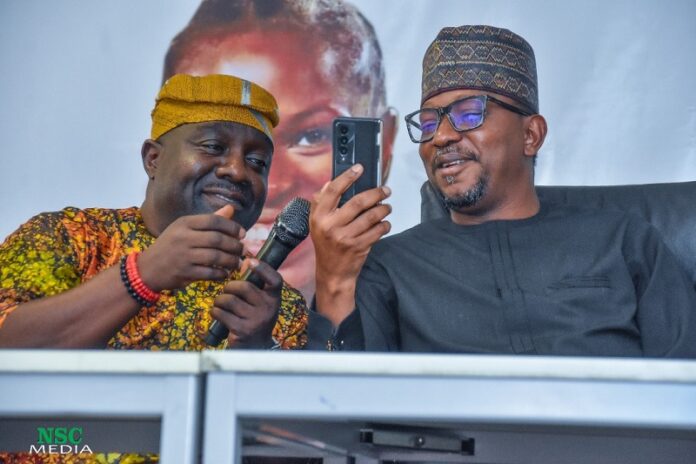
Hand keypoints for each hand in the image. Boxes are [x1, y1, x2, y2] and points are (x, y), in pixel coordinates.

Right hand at [138, 205, 246, 290]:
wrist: (147, 268)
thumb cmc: (171, 245)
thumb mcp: (185, 228)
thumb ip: (209, 220)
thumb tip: (231, 209)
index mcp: (184, 223)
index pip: (214, 221)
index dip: (232, 227)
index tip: (242, 234)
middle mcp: (183, 237)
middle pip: (217, 239)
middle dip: (235, 245)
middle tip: (242, 249)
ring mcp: (183, 256)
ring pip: (216, 256)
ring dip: (231, 260)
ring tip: (237, 262)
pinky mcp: (184, 272)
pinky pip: (210, 273)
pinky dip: (221, 273)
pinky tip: (225, 272)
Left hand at [210, 258, 281, 348]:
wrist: (256, 347)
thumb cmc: (256, 318)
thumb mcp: (260, 301)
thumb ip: (254, 283)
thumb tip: (246, 261)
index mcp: (274, 298)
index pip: (275, 280)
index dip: (264, 269)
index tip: (251, 261)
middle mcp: (268, 308)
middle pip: (243, 287)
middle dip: (229, 287)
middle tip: (227, 292)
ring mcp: (256, 320)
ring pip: (229, 300)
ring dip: (219, 300)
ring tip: (221, 304)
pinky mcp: (242, 330)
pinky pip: (221, 313)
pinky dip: (215, 312)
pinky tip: (218, 314)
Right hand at [310, 164, 390, 324]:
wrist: (332, 273)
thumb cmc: (325, 245)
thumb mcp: (316, 223)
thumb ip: (320, 203)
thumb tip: (330, 183)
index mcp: (319, 217)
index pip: (333, 190)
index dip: (348, 177)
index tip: (359, 168)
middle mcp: (331, 226)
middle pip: (358, 202)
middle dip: (376, 193)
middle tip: (386, 190)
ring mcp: (346, 237)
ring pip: (371, 216)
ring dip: (383, 209)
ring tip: (387, 207)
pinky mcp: (359, 247)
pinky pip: (377, 231)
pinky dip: (385, 225)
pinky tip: (385, 223)